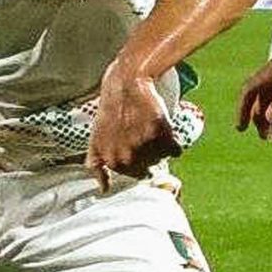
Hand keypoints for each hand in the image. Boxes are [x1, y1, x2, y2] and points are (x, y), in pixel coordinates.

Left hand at [86, 63, 183, 189]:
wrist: (127, 82)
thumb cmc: (111, 108)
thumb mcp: (95, 137)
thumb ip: (97, 164)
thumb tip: (104, 190)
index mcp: (111, 160)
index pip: (136, 174)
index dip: (139, 158)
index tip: (137, 143)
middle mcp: (127, 157)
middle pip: (150, 167)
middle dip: (149, 152)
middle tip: (142, 132)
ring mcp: (143, 147)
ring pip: (163, 159)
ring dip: (161, 146)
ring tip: (148, 126)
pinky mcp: (161, 135)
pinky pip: (175, 150)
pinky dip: (173, 141)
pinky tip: (161, 126)